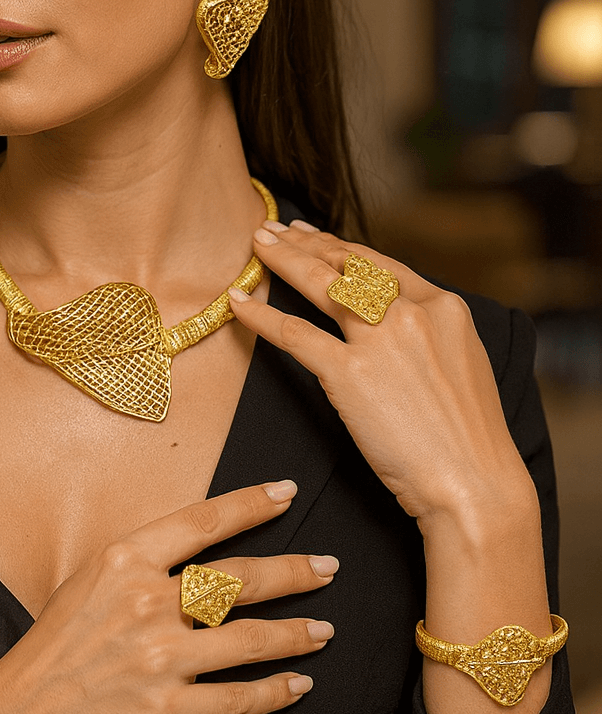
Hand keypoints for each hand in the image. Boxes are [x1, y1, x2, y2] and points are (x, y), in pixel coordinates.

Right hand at [0, 483, 336, 713]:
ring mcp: (161, 660)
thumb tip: (192, 555)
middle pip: (242, 580)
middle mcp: (148, 604)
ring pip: (251, 640)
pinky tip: (297, 684)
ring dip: (296, 634)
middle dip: (294, 571)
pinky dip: (275, 692)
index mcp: (125, 562)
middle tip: (328, 567)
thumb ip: (139, 567)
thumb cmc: (49, 650)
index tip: (286, 493)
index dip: (251, 505)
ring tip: (325, 631)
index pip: (204, 524)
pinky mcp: (168, 713)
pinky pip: (238, 700)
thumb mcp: (85, 584)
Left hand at [229, 221, 538, 542]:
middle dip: (306, 243)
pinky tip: (239, 303)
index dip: (342, 247)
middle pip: (348, 265)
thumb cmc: (469, 439)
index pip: (382, 263)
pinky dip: (262, 315)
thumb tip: (397, 324)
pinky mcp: (349, 373)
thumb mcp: (463, 365)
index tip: (315, 235)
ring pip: (321, 285)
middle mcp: (413, 313)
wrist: (474, 483)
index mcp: (446, 307)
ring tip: (257, 245)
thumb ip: (430, 335)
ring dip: (284, 260)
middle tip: (274, 230)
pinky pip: (294, 333)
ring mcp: (380, 340)